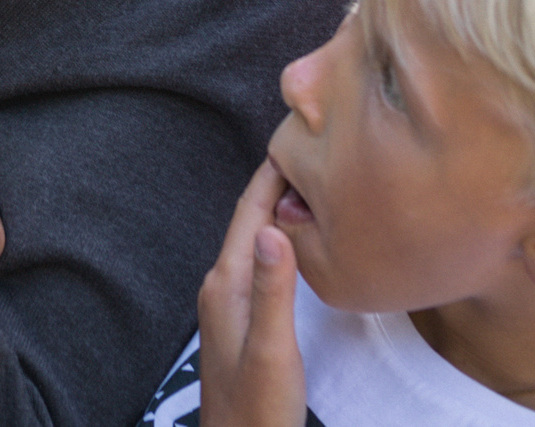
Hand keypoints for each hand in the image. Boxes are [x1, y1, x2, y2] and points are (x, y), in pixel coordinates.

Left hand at [197, 160, 305, 426]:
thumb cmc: (256, 410)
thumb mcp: (272, 351)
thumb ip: (274, 291)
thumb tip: (275, 228)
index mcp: (227, 284)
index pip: (251, 212)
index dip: (272, 172)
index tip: (298, 134)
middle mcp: (222, 284)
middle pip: (252, 218)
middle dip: (278, 181)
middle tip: (312, 145)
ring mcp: (229, 301)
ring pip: (256, 238)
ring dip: (280, 208)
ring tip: (311, 180)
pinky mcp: (241, 316)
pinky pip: (260, 261)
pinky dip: (280, 237)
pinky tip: (298, 239)